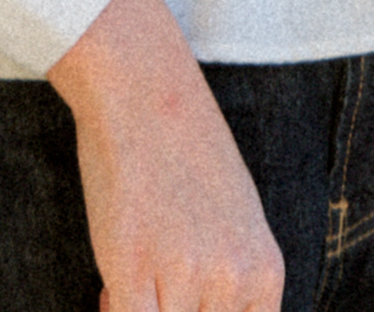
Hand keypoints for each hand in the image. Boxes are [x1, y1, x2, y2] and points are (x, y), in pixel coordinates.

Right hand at [48, 0, 284, 309]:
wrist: (141, 84)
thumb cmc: (181, 143)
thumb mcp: (235, 214)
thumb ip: (230, 272)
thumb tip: (197, 307)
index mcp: (264, 270)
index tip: (183, 295)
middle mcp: (233, 278)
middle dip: (170, 309)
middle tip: (152, 282)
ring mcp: (185, 273)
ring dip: (141, 306)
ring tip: (131, 269)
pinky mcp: (133, 265)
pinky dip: (112, 308)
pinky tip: (110, 284)